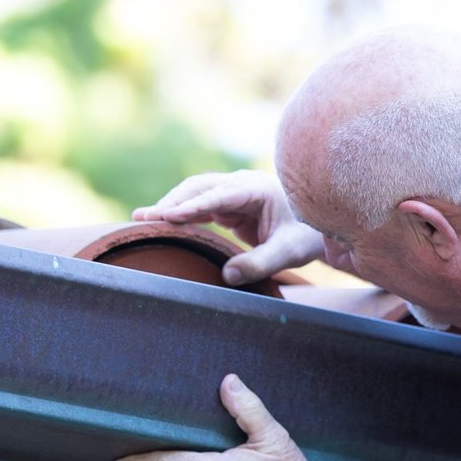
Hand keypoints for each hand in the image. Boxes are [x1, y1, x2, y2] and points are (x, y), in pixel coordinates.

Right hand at [132, 170, 324, 284]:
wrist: (317, 229)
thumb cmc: (306, 237)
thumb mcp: (288, 253)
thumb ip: (260, 263)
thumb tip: (227, 275)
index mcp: (256, 189)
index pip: (218, 196)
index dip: (192, 206)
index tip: (168, 216)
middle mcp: (241, 185)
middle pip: (199, 189)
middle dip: (172, 203)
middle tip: (143, 218)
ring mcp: (234, 193)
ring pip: (196, 194)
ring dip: (172, 206)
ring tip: (143, 220)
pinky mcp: (230, 205)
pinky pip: (200, 206)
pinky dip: (182, 214)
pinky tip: (163, 224)